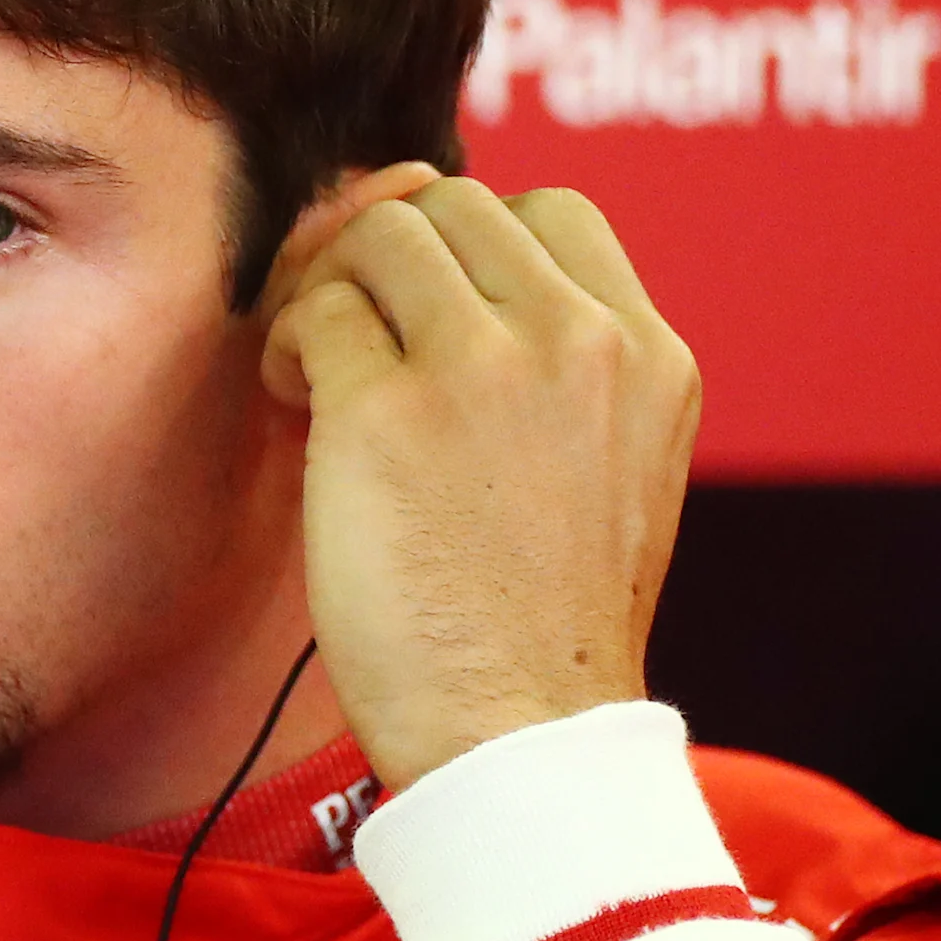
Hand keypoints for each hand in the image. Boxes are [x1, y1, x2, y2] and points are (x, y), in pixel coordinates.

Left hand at [262, 174, 699, 792]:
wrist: (518, 735)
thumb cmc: (536, 617)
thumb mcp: (602, 463)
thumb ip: (553, 356)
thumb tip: (427, 224)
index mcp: (651, 355)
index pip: (549, 212)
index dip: (465, 245)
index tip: (424, 315)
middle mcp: (582, 341)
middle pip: (452, 205)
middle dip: (384, 258)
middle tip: (349, 337)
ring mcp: (487, 367)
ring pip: (379, 233)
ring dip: (331, 289)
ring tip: (321, 378)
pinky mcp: (387, 410)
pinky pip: (315, 312)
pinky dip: (290, 348)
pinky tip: (298, 413)